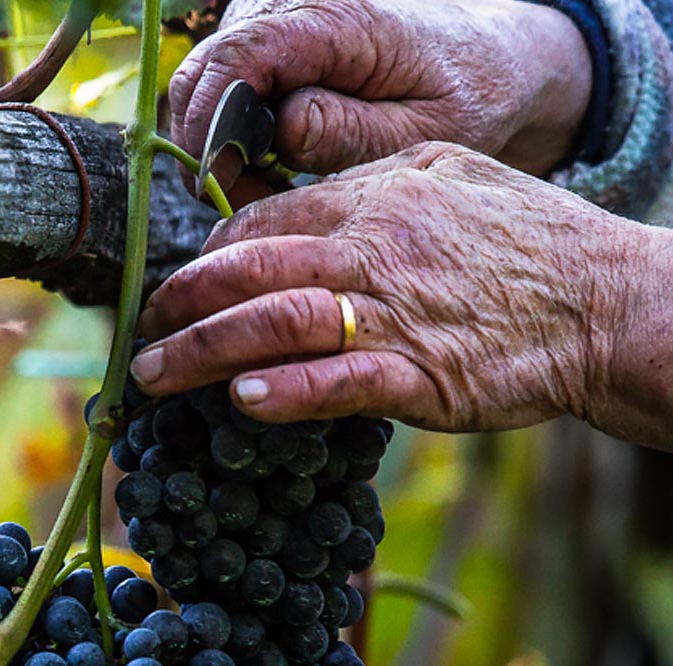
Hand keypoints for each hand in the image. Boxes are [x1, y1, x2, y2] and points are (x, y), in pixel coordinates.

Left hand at [133, 143, 648, 438]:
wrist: (609, 303)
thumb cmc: (528, 245)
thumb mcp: (451, 179)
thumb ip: (370, 188)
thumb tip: (295, 209)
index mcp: (374, 199)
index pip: (258, 224)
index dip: (204, 260)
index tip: (178, 291)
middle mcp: (373, 249)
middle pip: (245, 271)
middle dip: (178, 306)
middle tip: (142, 336)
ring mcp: (394, 313)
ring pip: (271, 323)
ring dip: (200, 353)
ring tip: (155, 376)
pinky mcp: (419, 375)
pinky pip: (335, 381)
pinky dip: (283, 391)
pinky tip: (241, 401)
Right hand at [171, 0, 591, 204]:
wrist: (480, 59)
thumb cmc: (462, 96)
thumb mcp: (424, 130)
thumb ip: (353, 131)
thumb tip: (283, 129)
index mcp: (336, 18)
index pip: (239, 59)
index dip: (212, 128)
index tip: (221, 186)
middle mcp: (289, 4)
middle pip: (201, 75)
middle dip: (207, 149)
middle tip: (248, 201)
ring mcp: (266, 17)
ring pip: (199, 88)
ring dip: (217, 147)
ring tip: (270, 187)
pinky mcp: (258, 38)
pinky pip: (214, 91)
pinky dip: (228, 136)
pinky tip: (272, 162)